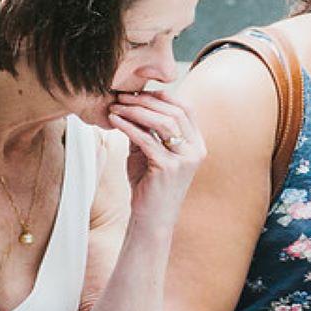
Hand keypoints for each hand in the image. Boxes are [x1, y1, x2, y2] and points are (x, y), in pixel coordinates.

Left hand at [108, 92, 204, 226]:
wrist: (152, 219)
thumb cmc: (149, 186)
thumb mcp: (150, 153)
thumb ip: (147, 130)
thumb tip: (133, 104)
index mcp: (196, 145)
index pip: (186, 109)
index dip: (164, 96)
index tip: (140, 92)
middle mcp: (195, 151)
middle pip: (174, 112)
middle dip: (146, 100)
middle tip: (122, 95)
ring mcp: (184, 160)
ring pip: (162, 122)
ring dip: (136, 110)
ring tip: (116, 106)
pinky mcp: (167, 168)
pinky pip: (146, 139)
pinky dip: (128, 126)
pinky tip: (114, 121)